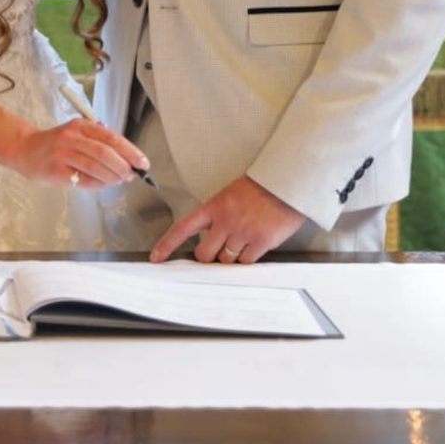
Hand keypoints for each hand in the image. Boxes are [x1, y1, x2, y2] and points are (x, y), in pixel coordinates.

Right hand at [12, 119, 148, 188]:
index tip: (142, 162)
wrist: (25, 150)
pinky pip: (83, 180)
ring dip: (113, 176)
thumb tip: (127, 161)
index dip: (131, 151)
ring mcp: (62, 154)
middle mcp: (71, 137)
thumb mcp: (77, 134)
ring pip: (95, 167)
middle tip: (132, 174)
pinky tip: (104, 184)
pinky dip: (98, 184)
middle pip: (105, 152)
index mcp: (81, 126)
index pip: (112, 137)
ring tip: (120, 180)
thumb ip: (99, 144)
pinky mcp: (56, 171)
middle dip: (123, 166)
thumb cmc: (55, 144)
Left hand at [149, 177, 305, 263]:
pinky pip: (246, 262)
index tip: (156, 257)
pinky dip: (249, 257)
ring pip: (226, 260)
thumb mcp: (232, 194)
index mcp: (215, 206)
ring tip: (243, 239)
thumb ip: (219, 215)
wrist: (288, 182)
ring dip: (231, 256)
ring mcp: (243, 232)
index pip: (183, 228)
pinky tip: (256, 243)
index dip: (167, 245)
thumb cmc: (262, 187)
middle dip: (209, 255)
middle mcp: (226, 221)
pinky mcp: (261, 242)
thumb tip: (212, 236)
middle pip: (204, 254)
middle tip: (218, 249)